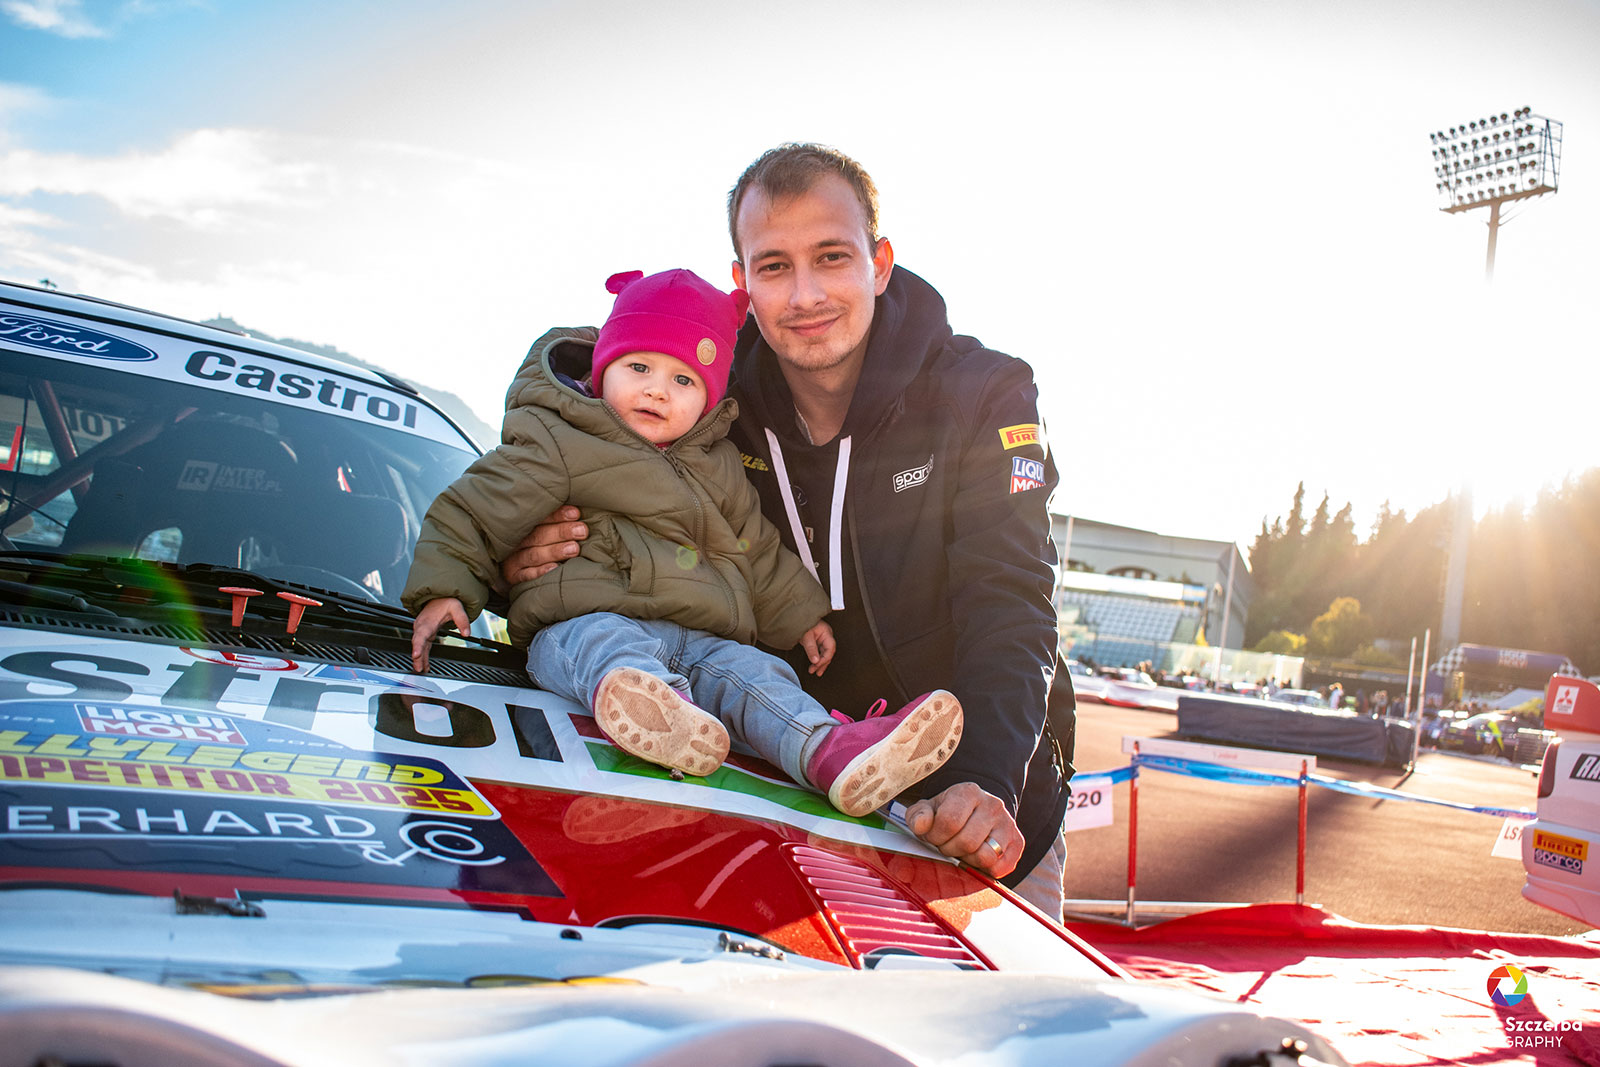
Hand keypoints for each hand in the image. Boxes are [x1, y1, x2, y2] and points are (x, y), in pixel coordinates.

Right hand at [412, 597, 468, 672]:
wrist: (439, 596)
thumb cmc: (445, 601)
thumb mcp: (456, 608)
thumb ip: (462, 620)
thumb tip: (467, 633)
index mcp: (427, 622)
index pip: (420, 635)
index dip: (417, 646)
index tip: (416, 654)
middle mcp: (422, 627)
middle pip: (417, 644)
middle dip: (417, 656)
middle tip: (418, 668)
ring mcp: (422, 631)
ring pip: (419, 646)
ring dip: (419, 659)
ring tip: (420, 670)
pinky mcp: (425, 634)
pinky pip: (422, 646)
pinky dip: (422, 656)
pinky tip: (424, 665)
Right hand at [499, 505, 586, 588]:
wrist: (509, 570)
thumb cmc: (538, 545)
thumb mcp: (542, 531)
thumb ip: (557, 524)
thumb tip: (579, 514)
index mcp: (525, 526)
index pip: (541, 518)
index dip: (558, 515)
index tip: (575, 514)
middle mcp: (519, 541)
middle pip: (539, 535)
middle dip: (562, 532)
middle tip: (581, 531)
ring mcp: (515, 559)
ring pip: (535, 554)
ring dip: (555, 551)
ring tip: (574, 549)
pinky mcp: (515, 576)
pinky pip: (527, 574)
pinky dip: (540, 571)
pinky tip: (554, 568)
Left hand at [799, 620, 835, 675]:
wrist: (795, 617)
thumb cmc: (801, 622)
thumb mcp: (806, 636)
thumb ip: (811, 649)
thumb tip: (815, 661)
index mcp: (826, 633)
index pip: (830, 649)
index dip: (824, 659)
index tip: (816, 665)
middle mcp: (826, 635)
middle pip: (828, 652)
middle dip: (823, 663)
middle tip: (816, 672)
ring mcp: (822, 637)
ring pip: (824, 652)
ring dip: (820, 662)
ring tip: (816, 671)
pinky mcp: (817, 640)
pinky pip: (820, 651)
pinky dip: (817, 658)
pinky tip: (814, 664)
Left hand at [904, 782, 1021, 877]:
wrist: (976, 812)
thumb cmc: (949, 812)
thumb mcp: (929, 809)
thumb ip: (918, 815)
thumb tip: (920, 825)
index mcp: (969, 792)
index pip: (949, 821)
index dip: (935, 835)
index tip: (932, 836)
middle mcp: (993, 805)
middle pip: (967, 842)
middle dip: (950, 849)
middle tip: (946, 845)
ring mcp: (1008, 824)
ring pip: (985, 856)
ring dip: (968, 860)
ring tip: (961, 850)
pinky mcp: (1017, 843)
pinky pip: (1000, 867)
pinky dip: (984, 869)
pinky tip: (976, 856)